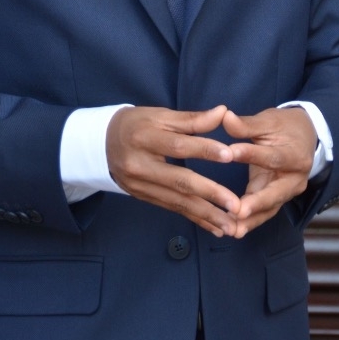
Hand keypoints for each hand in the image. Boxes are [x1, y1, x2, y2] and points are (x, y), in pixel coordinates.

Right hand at [106, 105, 240, 236]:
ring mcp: (141, 186)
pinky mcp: (145, 198)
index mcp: (145, 138)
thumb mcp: (159, 115)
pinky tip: (214, 227)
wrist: (101, 144)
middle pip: (179, 181)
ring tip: (232, 226)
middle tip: (236, 206)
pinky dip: (195, 219)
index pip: (178, 145)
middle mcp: (141, 165)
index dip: (204, 149)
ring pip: (178, 202)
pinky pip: (173, 209)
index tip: (230, 155)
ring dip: (207, 215)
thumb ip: (192, 119)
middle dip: (210, 194)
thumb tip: (224, 112)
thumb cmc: (135, 124)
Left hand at [222, 107, 317, 237]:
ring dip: (252, 219)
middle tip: (237, 211)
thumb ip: (247, 124)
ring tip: (233, 229)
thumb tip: (225, 116)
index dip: (251, 154)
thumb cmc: (284, 127)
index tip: (230, 152)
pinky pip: (265, 212)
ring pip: (270, 208)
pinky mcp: (278, 198)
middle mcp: (295, 178)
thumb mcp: (268, 121)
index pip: (272, 157)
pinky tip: (234, 229)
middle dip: (256, 203)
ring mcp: (288, 192)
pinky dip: (251, 221)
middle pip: (276, 192)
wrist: (306, 137)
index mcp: (295, 155)